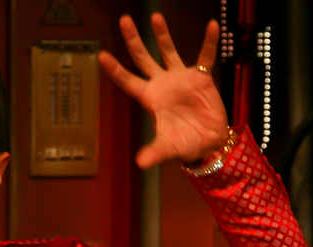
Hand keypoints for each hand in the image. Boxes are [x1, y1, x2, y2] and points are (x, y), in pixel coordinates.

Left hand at [99, 14, 228, 168]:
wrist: (208, 143)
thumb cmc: (183, 145)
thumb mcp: (167, 148)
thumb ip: (154, 152)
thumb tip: (141, 163)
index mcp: (150, 98)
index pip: (128, 80)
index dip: (115, 69)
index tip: (101, 54)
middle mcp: (162, 84)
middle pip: (143, 58)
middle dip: (133, 40)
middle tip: (124, 20)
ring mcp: (180, 78)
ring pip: (168, 51)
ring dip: (162, 35)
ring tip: (155, 16)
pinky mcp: (201, 78)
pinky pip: (205, 56)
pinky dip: (209, 42)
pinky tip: (211, 26)